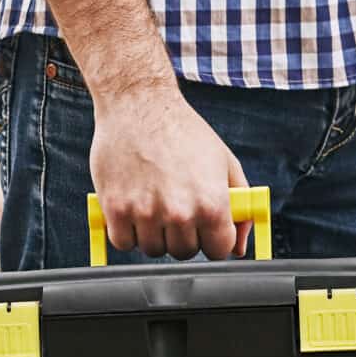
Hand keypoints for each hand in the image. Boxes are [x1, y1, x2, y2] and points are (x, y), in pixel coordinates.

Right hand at [89, 85, 249, 259]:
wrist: (139, 104)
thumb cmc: (183, 130)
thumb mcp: (224, 162)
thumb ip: (240, 206)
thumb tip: (240, 246)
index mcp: (212, 203)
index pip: (218, 251)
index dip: (213, 239)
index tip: (205, 229)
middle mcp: (180, 212)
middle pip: (184, 252)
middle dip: (184, 235)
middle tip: (177, 209)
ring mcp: (146, 213)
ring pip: (153, 249)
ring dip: (154, 234)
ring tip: (155, 202)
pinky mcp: (116, 209)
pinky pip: (124, 242)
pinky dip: (127, 231)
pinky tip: (134, 205)